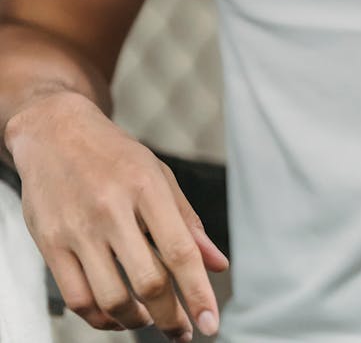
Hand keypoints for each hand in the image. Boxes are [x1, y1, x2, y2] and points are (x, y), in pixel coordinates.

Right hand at [6, 90, 227, 338]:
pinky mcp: (50, 243)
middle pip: (148, 282)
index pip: (179, 250)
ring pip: (111, 298)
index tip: (210, 324)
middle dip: (170, 317)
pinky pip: (77, 299)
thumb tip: (218, 264)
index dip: (198, 293)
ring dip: (135, 321)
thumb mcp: (158, 175)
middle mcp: (112, 208)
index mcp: (147, 186)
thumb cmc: (115, 156)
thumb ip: (188, 222)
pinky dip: (100, 318)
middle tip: (180, 330)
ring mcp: (78, 228)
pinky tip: (115, 315)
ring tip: (147, 319)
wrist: (55, 131)